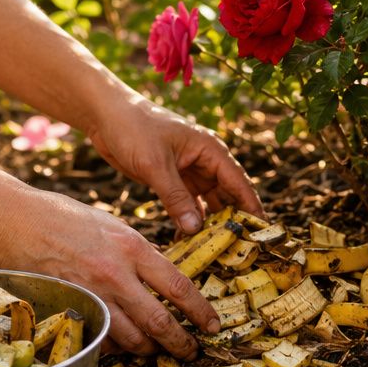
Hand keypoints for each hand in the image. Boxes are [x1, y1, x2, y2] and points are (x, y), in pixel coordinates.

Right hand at [0, 189, 219, 358]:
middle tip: (192, 350)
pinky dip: (116, 346)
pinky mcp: (71, 308)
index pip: (178, 286)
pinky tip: (123, 345)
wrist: (16, 220)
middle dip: (181, 342)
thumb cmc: (64, 216)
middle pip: (159, 320)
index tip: (212, 324)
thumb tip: (161, 273)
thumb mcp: (112, 225)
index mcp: (132, 247)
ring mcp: (91, 294)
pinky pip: (101, 338)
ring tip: (158, 350)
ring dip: (149, 349)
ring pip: (131, 337)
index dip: (200, 311)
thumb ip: (138, 251)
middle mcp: (116, 274)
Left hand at [88, 99, 263, 233]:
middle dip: (230, 220)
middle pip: (226, 195)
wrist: (105, 116)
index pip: (238, 181)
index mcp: (209, 149)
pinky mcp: (171, 180)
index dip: (251, 206)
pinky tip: (186, 240)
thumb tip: (196, 229)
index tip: (261, 230)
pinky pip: (186, 204)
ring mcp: (188, 171)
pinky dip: (187, 220)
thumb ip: (176, 197)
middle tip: (236, 249)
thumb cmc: (134, 128)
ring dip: (208, 223)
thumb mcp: (155, 165)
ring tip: (211, 250)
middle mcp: (204, 161)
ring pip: (206, 202)